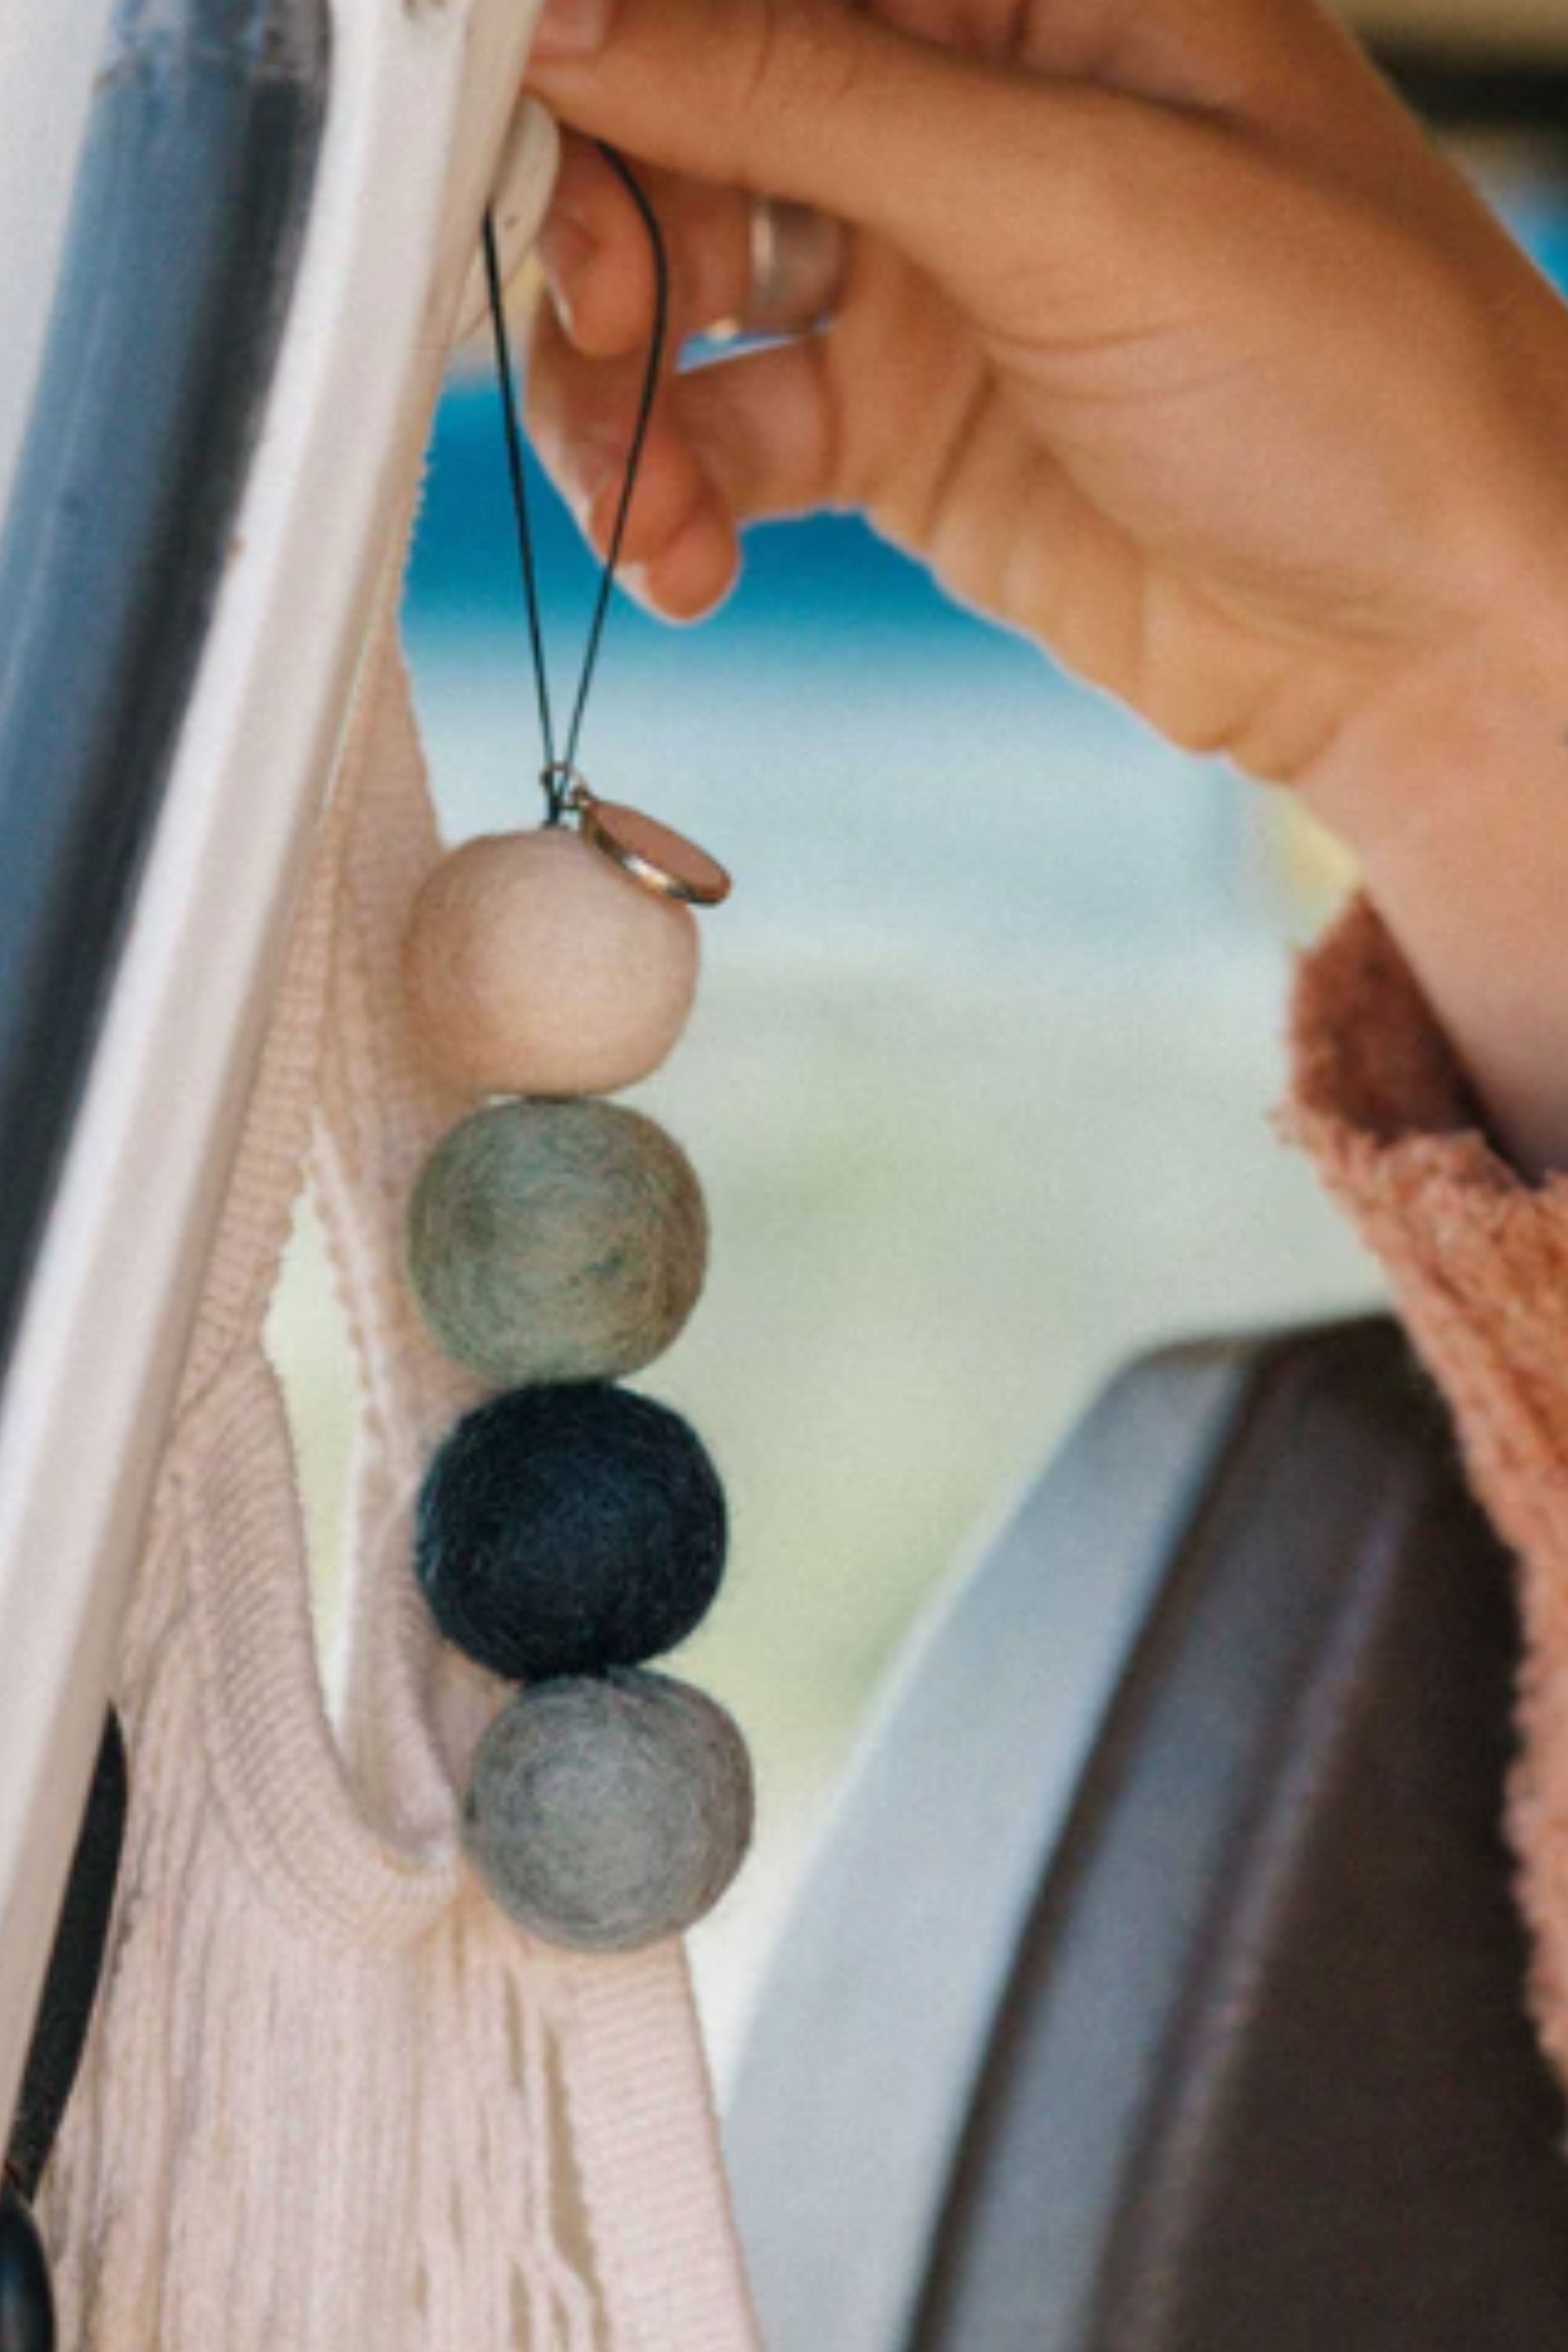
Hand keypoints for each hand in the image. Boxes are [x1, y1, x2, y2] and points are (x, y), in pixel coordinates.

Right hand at [526, 0, 1567, 1171]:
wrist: (1425, 637)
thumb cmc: (1354, 374)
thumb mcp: (1076, 201)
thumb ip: (812, 101)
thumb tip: (577, 29)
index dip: (610, 34)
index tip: (505, 109)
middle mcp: (950, 107)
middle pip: (678, 119)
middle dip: (604, 226)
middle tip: (595, 317)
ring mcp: (914, 274)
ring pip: (676, 295)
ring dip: (621, 402)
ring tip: (648, 510)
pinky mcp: (893, 429)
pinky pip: (725, 442)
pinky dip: (681, 504)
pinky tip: (690, 564)